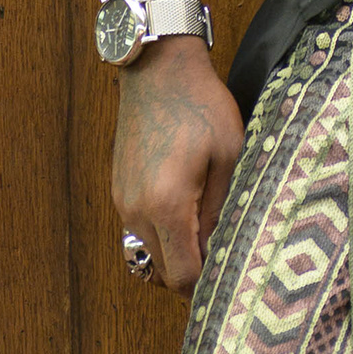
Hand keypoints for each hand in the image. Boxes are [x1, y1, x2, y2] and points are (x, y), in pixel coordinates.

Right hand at [112, 37, 245, 291]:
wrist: (158, 69)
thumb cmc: (200, 106)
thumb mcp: (229, 156)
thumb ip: (224, 210)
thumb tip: (224, 252)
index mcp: (166, 205)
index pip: (183, 276)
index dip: (208, 285)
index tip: (232, 275)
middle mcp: (136, 211)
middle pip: (165, 273)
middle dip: (194, 273)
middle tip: (227, 257)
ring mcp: (123, 201)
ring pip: (152, 253)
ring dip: (178, 253)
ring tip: (210, 230)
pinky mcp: (119, 190)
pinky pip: (142, 230)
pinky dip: (164, 233)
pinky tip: (189, 210)